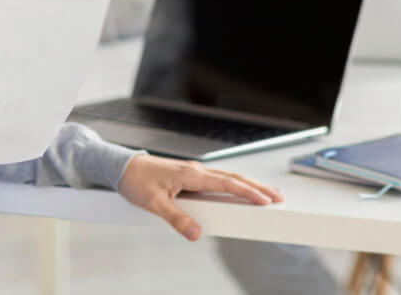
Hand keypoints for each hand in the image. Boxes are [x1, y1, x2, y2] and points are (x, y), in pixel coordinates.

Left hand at [117, 155, 283, 240]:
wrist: (122, 167)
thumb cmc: (136, 181)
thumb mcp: (154, 204)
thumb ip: (176, 219)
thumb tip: (197, 234)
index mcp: (191, 174)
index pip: (227, 183)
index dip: (248, 192)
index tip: (266, 199)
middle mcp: (196, 170)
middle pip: (233, 177)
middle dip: (257, 187)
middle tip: (278, 197)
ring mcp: (193, 171)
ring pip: (227, 177)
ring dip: (248, 185)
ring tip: (266, 194)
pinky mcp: (189, 175)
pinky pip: (218, 179)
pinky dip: (234, 184)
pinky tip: (239, 191)